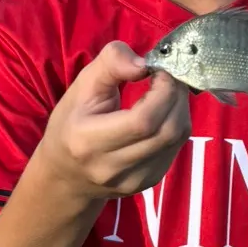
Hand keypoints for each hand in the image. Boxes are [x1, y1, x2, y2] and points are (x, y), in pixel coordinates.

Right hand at [32, 41, 191, 203]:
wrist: (66, 174)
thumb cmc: (72, 123)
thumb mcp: (82, 85)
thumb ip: (111, 64)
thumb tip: (144, 64)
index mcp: (88, 142)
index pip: (143, 121)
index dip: (162, 91)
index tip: (159, 70)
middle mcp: (111, 168)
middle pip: (167, 131)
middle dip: (176, 95)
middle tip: (169, 75)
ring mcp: (133, 180)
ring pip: (177, 139)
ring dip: (181, 107)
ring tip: (167, 91)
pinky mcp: (148, 183)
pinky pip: (176, 148)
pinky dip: (177, 122)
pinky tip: (164, 112)